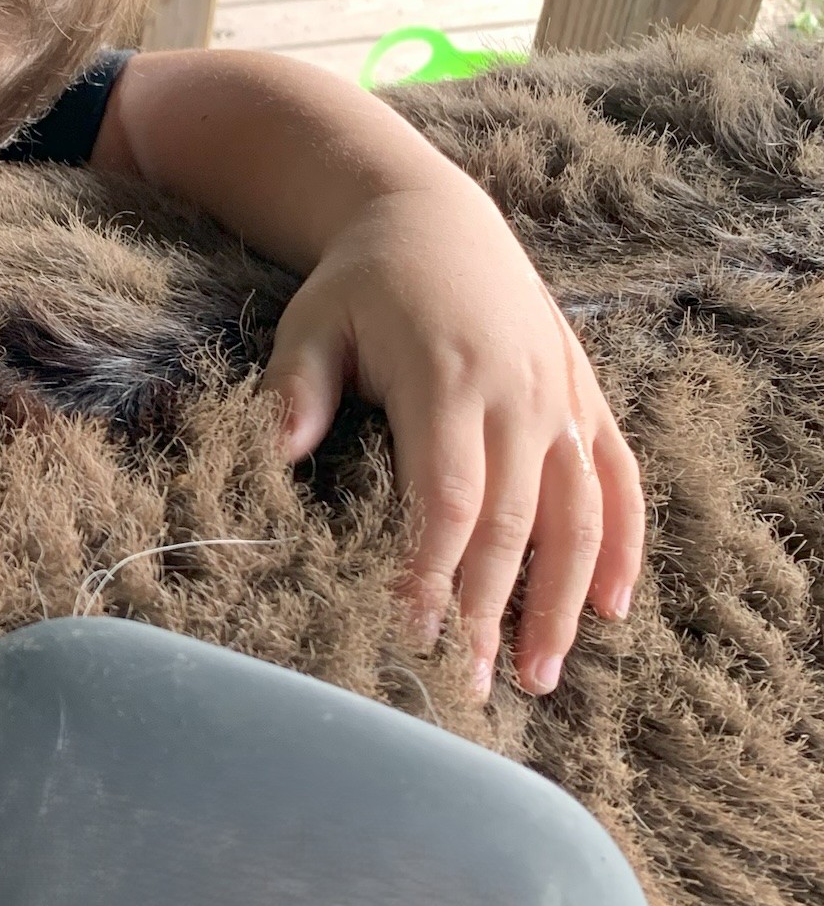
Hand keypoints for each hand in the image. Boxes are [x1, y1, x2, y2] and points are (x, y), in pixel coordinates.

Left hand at [260, 183, 642, 699]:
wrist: (433, 216)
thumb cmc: (360, 283)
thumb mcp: (312, 320)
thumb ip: (297, 387)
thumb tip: (281, 452)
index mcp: (446, 375)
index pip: (447, 495)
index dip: (433, 571)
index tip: (413, 636)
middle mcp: (518, 391)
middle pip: (514, 522)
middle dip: (490, 612)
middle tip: (466, 689)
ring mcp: (560, 397)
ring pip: (580, 514)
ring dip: (564, 600)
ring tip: (539, 675)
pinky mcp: (585, 398)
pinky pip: (620, 479)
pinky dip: (624, 546)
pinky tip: (612, 609)